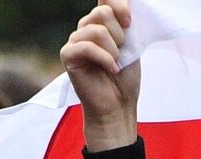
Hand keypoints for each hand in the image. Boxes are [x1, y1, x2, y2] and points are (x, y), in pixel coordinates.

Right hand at [62, 0, 141, 151]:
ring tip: (115, 64)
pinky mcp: (68, 55)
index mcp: (101, 23)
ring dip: (113, 50)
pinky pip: (87, 47)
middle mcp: (85, 28)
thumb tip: (127, 4)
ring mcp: (75, 41)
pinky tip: (111, 70)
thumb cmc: (125, 78)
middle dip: (119, 35)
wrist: (118, 106)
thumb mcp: (132, 45)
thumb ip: (126, 23)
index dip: (119, 4)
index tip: (129, 22)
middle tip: (121, 53)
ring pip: (96, 30)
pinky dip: (105, 59)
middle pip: (102, 12)